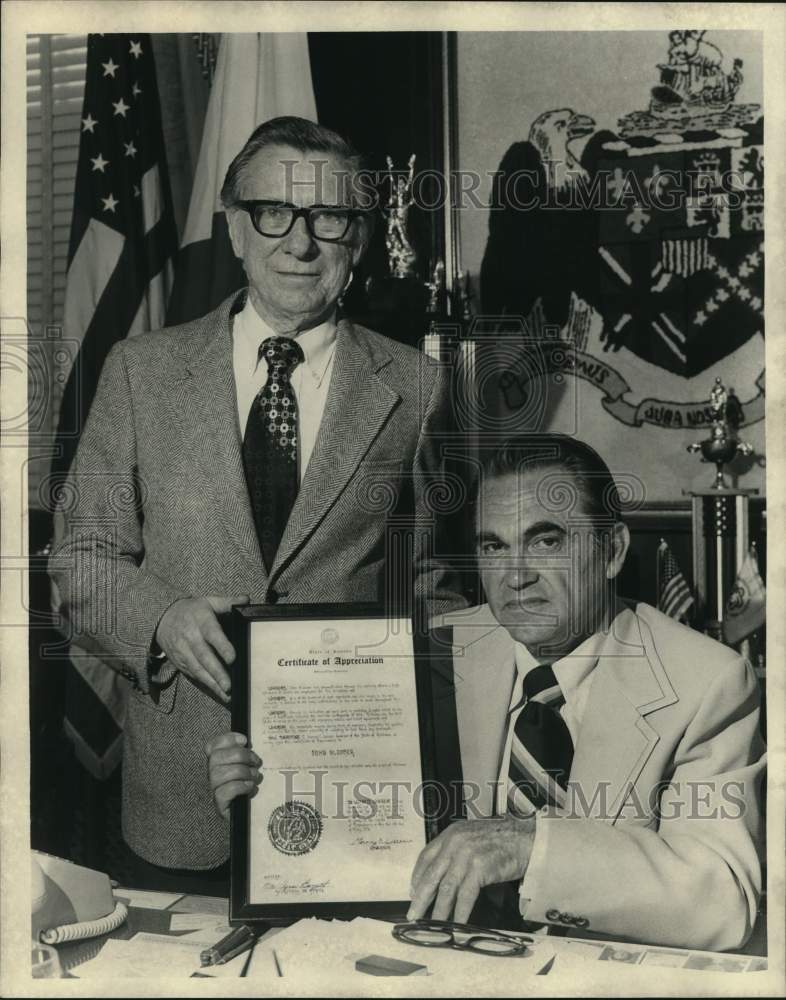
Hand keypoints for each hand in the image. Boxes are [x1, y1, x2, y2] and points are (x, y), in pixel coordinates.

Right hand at [155, 594, 249, 702]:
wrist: (163, 618)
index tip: (233, 658)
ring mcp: (183, 651)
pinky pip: (192, 674)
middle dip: (217, 672)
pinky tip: (216, 692)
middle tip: (229, 686)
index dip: (222, 646)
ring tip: (226, 694)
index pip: (212, 634)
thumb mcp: (209, 602)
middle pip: (204, 656)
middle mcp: (191, 637)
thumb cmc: (192, 610)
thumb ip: (228, 602)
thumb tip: (246, 599)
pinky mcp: (179, 661)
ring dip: (211, 682)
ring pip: (197, 669)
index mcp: (200, 620)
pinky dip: (204, 684)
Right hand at [205, 732, 262, 820]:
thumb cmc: (250, 787)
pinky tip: (250, 787)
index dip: (227, 739)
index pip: (212, 746)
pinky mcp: (219, 804)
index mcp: (217, 762)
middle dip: (240, 755)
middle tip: (256, 761)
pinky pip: (225, 791)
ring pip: (220, 774)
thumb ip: (246, 754)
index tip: (245, 740)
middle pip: (216, 757)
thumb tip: (247, 742)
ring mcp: (214, 790)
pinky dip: (240, 786)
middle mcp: (212, 774)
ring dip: (242, 772)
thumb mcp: (249, 767)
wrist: (250, 817)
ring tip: (255, 776)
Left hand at [407, 815, 535, 923]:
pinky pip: (465, 896)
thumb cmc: (502, 839)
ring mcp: (467, 855)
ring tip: (432, 924)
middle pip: (432, 875)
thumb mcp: (472, 837)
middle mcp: (455, 842)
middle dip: (420, 898)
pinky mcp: (479, 868)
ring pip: (446, 888)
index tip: (413, 892)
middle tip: (413, 913)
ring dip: (438, 910)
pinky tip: (456, 924)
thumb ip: (456, 851)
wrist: (526, 838)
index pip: (425, 857)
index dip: (417, 877)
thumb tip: (443, 878)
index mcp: (451, 834)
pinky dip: (460, 913)